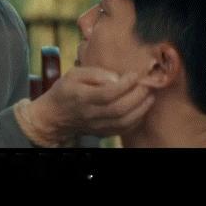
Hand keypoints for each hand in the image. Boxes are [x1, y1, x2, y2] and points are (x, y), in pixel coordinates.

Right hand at [27, 65, 154, 140]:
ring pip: (124, 121)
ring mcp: (97, 126)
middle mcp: (91, 114)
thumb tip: (116, 77)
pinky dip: (137, 119)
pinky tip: (143, 108)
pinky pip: (124, 129)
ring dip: (141, 108)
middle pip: (119, 108)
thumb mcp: (74, 74)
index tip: (135, 74)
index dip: (124, 84)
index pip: (107, 93)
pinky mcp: (103, 133)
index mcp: (82, 97)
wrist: (55, 116)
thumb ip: (94, 73)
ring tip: (150, 95)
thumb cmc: (66, 90)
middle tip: (148, 83)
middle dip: (138, 95)